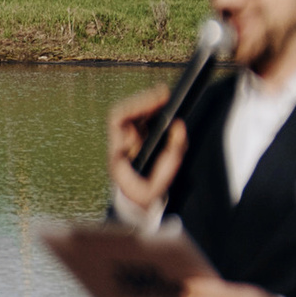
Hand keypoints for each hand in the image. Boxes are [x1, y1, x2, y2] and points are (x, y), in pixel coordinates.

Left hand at [106, 88, 186, 213]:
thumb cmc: (144, 193)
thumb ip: (172, 153)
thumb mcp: (161, 179)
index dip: (138, 104)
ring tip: (167, 98)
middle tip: (166, 93)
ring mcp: (125, 139)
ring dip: (149, 103)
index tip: (157, 100)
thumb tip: (178, 126)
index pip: (119, 118)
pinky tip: (164, 107)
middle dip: (146, 99)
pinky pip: (140, 118)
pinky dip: (152, 110)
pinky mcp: (134, 139)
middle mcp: (118, 141)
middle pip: (127, 110)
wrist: (135, 203)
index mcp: (117, 151)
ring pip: (133, 112)